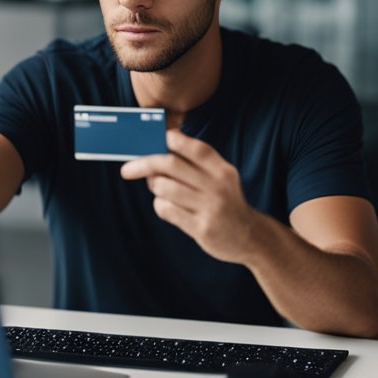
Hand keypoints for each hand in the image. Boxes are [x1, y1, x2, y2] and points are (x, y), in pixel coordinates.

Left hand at [120, 129, 260, 263]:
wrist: (250, 237)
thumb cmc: (226, 202)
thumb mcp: (221, 179)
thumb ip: (196, 165)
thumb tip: (159, 149)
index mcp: (223, 170)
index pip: (196, 148)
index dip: (174, 140)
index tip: (157, 139)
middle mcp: (218, 186)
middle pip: (170, 165)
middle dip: (143, 164)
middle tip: (127, 170)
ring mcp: (210, 208)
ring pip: (164, 188)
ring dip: (154, 188)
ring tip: (158, 190)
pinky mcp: (201, 228)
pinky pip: (167, 210)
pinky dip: (159, 205)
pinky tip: (166, 206)